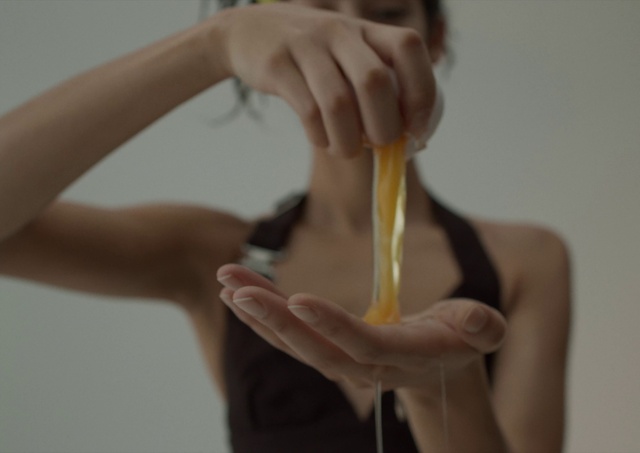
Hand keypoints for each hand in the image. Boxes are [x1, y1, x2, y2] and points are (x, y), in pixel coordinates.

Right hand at [214, 3, 436, 156]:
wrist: (246, 32)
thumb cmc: (310, 55)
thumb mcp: (346, 53)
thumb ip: (375, 86)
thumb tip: (406, 139)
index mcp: (366, 29)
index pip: (408, 48)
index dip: (421, 92)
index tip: (417, 128)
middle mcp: (339, 31)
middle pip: (375, 82)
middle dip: (384, 127)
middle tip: (380, 145)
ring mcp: (306, 46)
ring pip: (339, 103)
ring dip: (349, 141)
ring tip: (347, 151)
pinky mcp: (277, 65)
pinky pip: (307, 111)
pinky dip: (320, 136)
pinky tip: (322, 140)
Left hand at [217, 264, 505, 392]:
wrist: (439, 367)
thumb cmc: (458, 339)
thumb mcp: (480, 329)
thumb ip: (480, 327)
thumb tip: (476, 321)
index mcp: (402, 353)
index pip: (363, 343)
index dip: (332, 325)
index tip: (299, 298)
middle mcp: (364, 364)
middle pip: (315, 348)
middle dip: (275, 320)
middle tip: (238, 289)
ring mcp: (342, 360)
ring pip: (294, 342)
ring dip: (258, 313)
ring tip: (227, 280)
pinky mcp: (328, 348)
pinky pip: (291, 335)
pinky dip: (263, 315)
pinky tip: (237, 292)